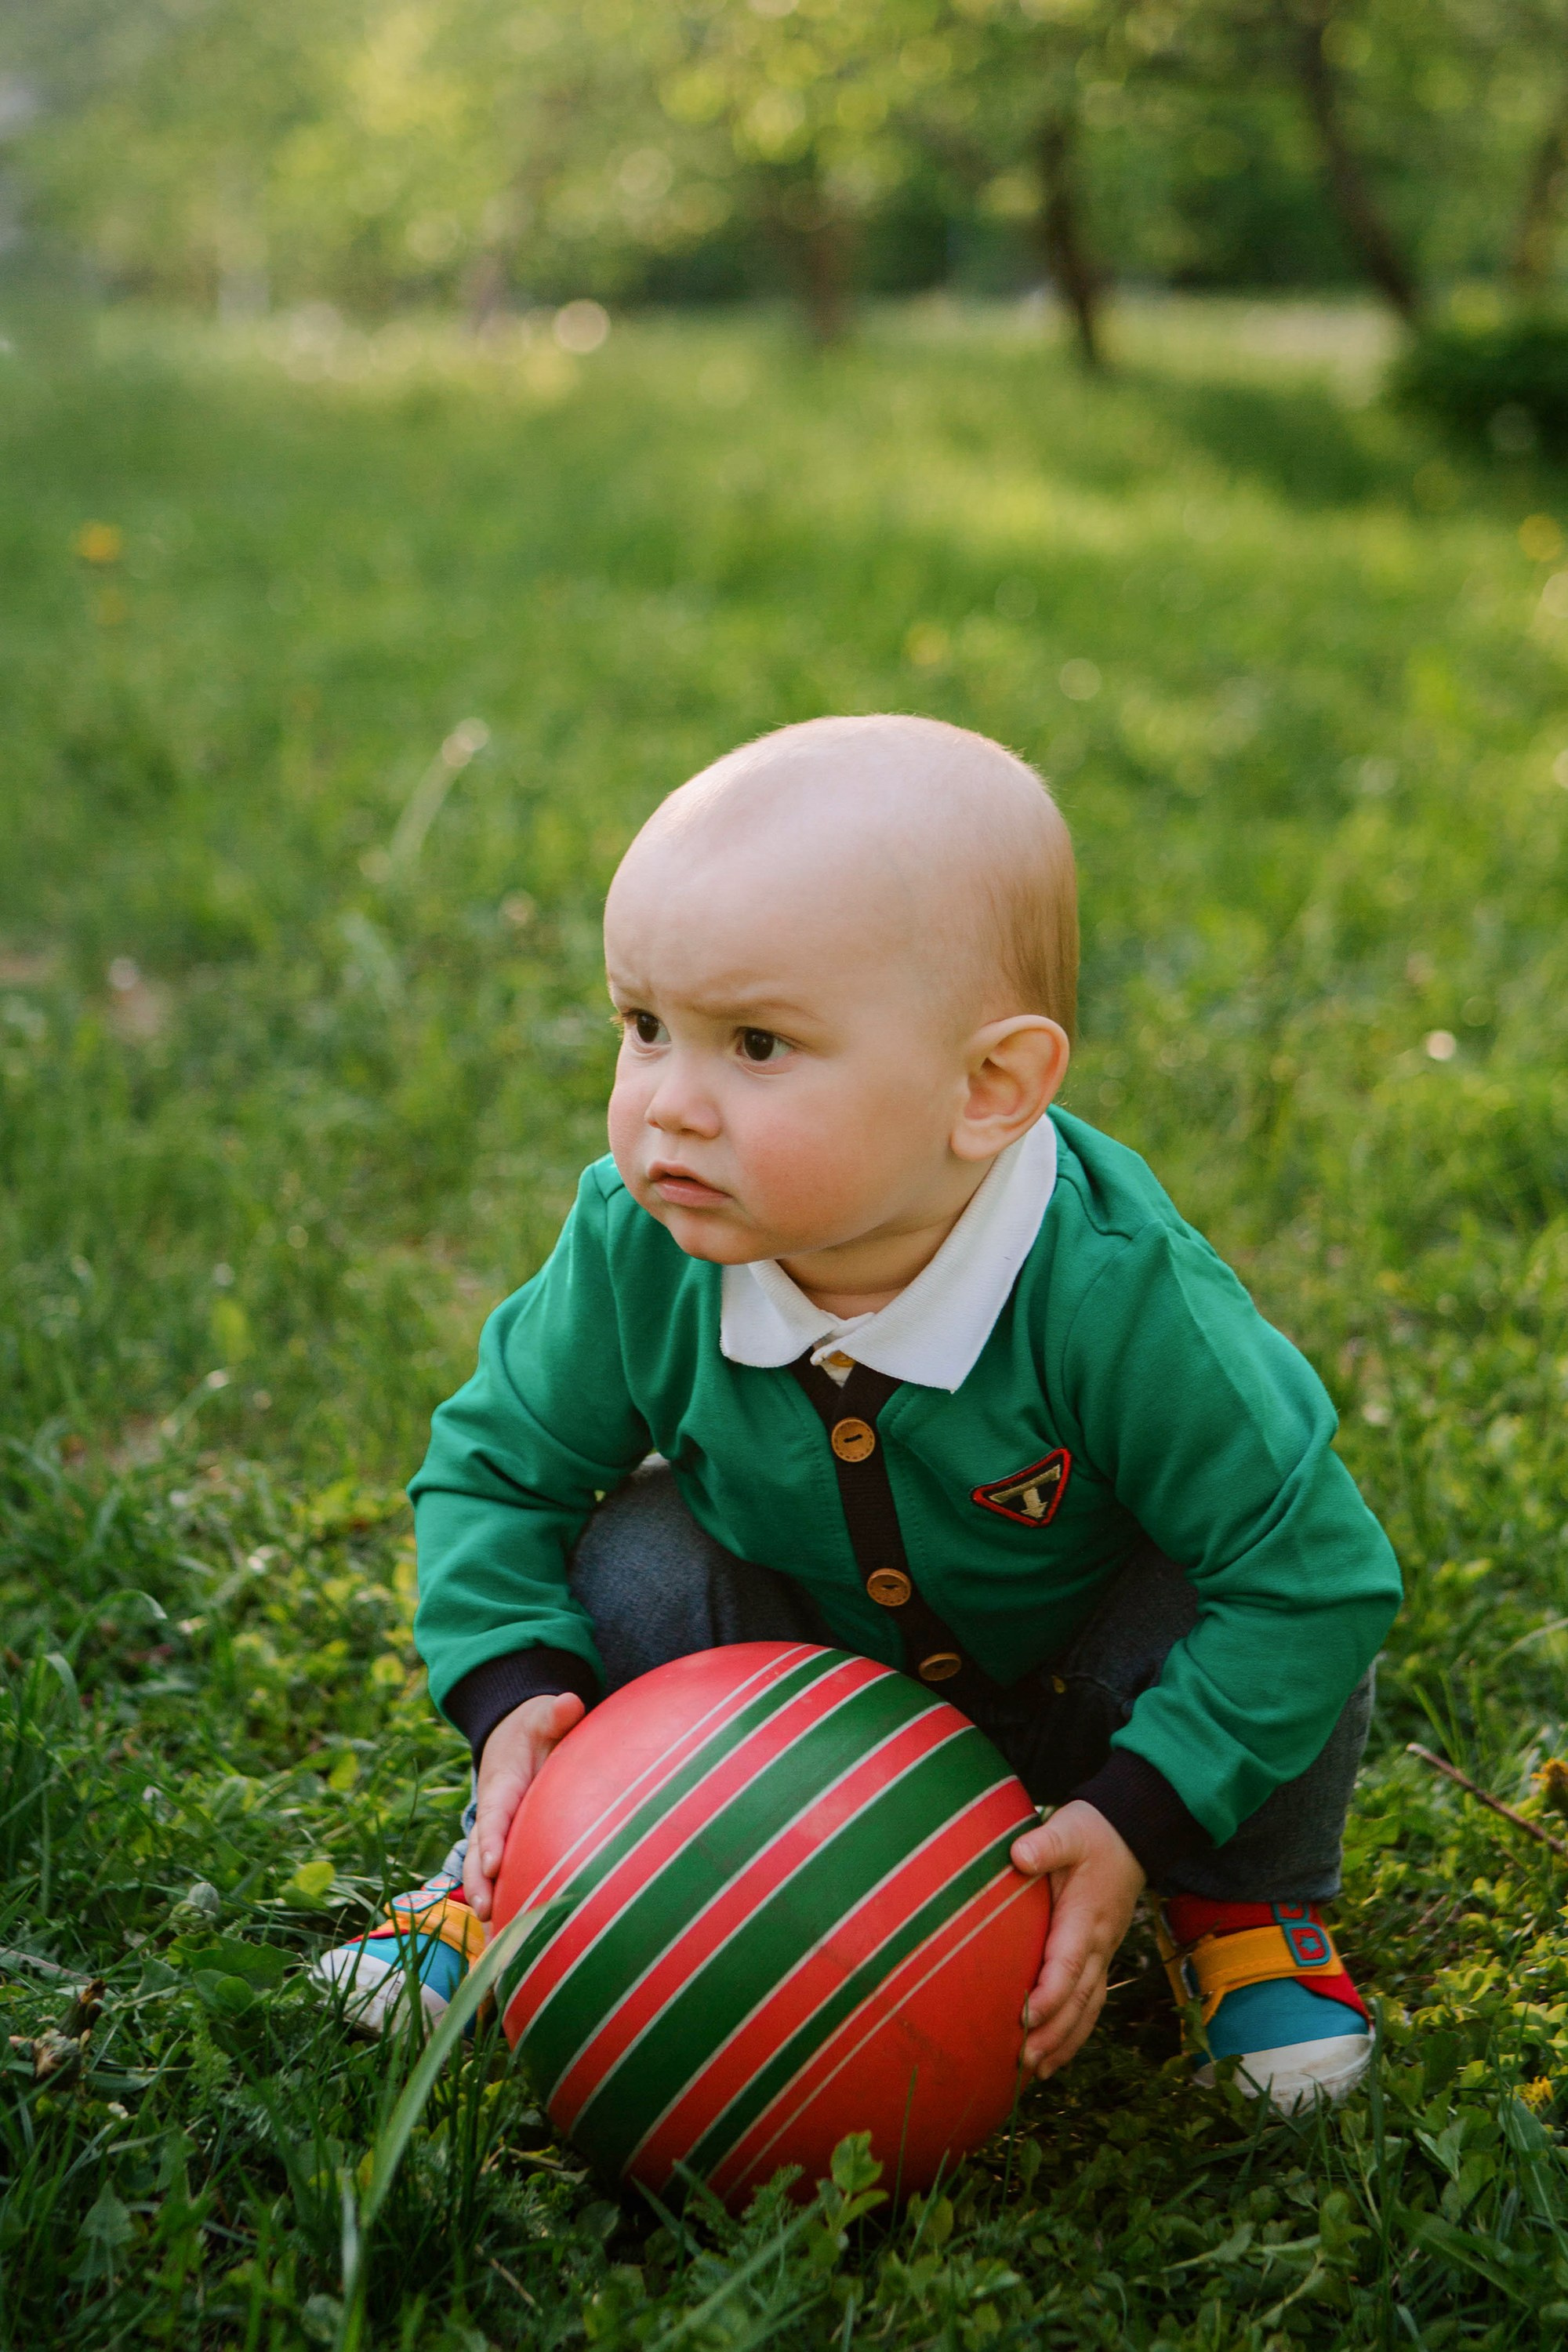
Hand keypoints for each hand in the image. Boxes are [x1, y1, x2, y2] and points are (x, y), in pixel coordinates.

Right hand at [462, 1691, 586, 1921]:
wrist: (514, 1739)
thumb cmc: (536, 1730)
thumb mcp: (543, 1717)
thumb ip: (556, 1714)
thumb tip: (569, 1703)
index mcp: (502, 1785)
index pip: (495, 1814)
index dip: (493, 1839)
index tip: (495, 1864)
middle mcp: (493, 1815)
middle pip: (480, 1852)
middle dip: (481, 1883)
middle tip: (487, 1912)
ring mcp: (496, 1836)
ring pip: (484, 1872)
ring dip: (488, 1902)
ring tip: (494, 1941)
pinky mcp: (505, 1849)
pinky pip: (499, 1880)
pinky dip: (500, 1907)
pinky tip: (509, 1944)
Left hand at [1009, 1800, 1145, 2077]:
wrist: (1132, 1834)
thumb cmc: (1094, 1832)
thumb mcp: (1069, 1829)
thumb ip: (1046, 1844)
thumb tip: (1018, 1856)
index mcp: (1087, 1917)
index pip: (1068, 1963)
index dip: (1048, 1994)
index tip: (1024, 2017)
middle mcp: (1100, 1943)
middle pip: (1079, 1999)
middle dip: (1053, 2033)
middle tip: (1022, 2061)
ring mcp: (1105, 1953)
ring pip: (1089, 2009)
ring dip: (1064, 2042)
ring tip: (1035, 2073)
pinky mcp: (1101, 1956)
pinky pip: (1091, 2003)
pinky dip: (1075, 2032)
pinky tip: (1055, 2054)